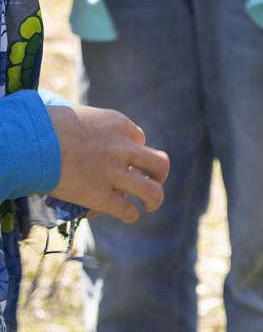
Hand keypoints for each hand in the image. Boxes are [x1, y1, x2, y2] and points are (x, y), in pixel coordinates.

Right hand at [48, 104, 169, 221]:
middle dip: (159, 175)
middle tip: (153, 181)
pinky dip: (130, 214)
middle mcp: (123, 148)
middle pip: (159, 163)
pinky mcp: (99, 195)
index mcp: (118, 124)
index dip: (132, 152)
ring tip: (151, 205)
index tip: (121, 162)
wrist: (34, 139)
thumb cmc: (48, 126)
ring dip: (155, 199)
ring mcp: (113, 172)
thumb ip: (93, 130)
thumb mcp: (81, 117)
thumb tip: (86, 144)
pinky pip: (126, 209)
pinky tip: (127, 215)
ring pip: (151, 190)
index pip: (139, 139)